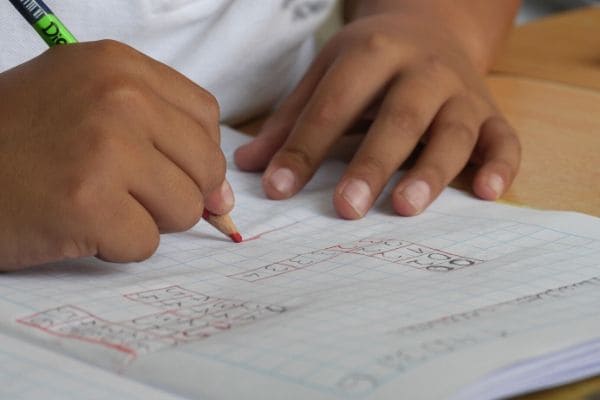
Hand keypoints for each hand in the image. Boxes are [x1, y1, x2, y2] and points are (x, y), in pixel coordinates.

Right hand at [0, 40, 230, 269]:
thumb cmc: (20, 141)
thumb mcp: (89, 105)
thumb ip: (163, 136)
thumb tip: (224, 197)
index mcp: (120, 66)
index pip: (205, 117)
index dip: (195, 154)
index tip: (171, 171)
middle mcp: (119, 98)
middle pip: (205, 165)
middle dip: (176, 191)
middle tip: (124, 191)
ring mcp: (105, 149)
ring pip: (185, 208)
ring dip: (146, 219)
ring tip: (98, 203)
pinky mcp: (88, 203)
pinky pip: (146, 243)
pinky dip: (116, 245)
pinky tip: (77, 223)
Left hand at [235, 12, 519, 218]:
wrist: (433, 27)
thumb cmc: (371, 61)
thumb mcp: (327, 75)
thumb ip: (291, 120)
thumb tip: (248, 167)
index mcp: (372, 54)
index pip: (334, 105)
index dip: (305, 147)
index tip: (279, 189)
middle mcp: (422, 70)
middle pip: (399, 118)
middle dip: (372, 163)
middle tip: (346, 208)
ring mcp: (462, 92)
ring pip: (453, 131)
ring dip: (432, 171)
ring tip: (405, 208)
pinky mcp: (491, 113)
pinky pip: (504, 139)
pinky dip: (501, 165)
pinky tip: (487, 194)